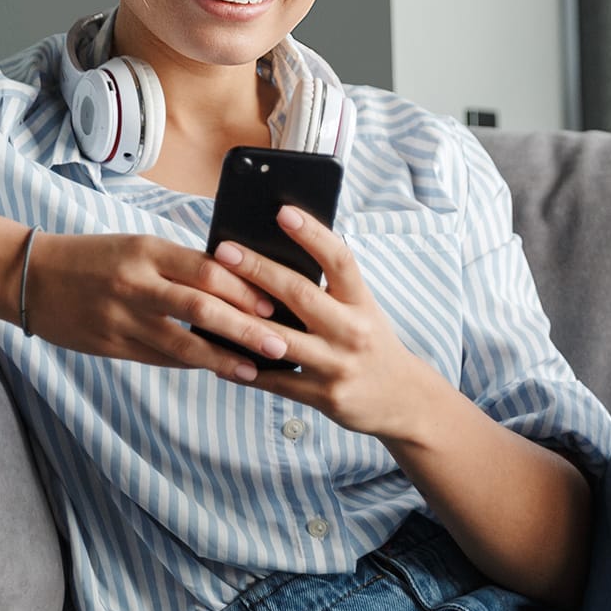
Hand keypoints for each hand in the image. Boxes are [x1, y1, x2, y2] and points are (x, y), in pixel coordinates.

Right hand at [21, 231, 290, 380]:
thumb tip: (233, 283)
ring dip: (222, 358)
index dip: (243, 289)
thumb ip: (179, 264)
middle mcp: (136, 284)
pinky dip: (191, 363)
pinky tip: (216, 370)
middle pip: (201, 308)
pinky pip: (160, 358)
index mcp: (147, 250)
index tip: (273, 303)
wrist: (32, 277)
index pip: (206, 269)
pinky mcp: (111, 345)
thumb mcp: (137, 246)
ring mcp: (122, 318)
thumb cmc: (94, 256)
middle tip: (279, 342)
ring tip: (254, 369)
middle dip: (244, 327)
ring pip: (181, 343)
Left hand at [212, 206, 436, 437]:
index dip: (312, 234)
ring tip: (209, 300)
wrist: (402, 398)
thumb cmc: (370, 340)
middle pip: (300, 294)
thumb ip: (329, 286)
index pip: (339, 259)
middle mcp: (352, 330)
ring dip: (241, 320)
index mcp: (361, 301)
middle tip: (224, 250)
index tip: (283, 212)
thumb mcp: (361, 308)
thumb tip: (277, 251)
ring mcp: (337, 365)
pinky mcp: (323, 396)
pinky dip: (244, 369)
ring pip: (280, 339)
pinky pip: (276, 381)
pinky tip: (216, 354)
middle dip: (258, 270)